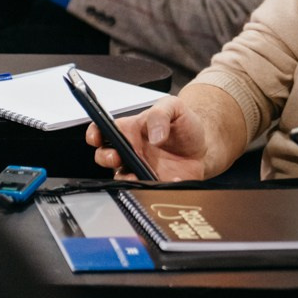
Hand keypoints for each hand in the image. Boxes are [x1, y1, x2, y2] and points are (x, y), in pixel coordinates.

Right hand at [84, 95, 208, 180]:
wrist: (203, 145)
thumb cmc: (184, 124)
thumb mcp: (174, 107)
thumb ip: (161, 114)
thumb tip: (155, 136)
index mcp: (129, 130)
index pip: (102, 131)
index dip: (94, 134)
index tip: (96, 137)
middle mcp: (130, 151)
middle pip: (105, 157)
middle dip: (105, 158)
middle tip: (117, 157)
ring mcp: (139, 169)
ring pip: (121, 178)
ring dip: (125, 179)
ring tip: (137, 176)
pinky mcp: (153, 184)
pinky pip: (147, 190)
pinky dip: (155, 188)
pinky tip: (172, 179)